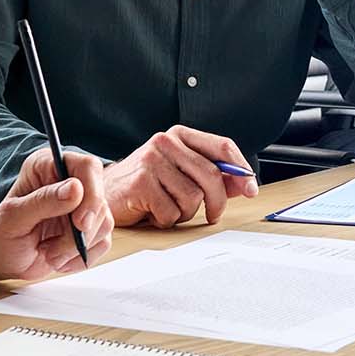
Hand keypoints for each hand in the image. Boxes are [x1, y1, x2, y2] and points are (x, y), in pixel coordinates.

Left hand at [0, 148, 113, 279]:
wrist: (2, 259)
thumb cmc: (1, 234)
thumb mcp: (13, 217)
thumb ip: (43, 201)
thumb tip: (76, 189)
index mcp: (48, 166)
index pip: (87, 167)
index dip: (91, 193)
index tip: (80, 223)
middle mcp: (70, 181)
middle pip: (99, 198)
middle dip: (81, 231)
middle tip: (55, 250)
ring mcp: (83, 205)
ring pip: (104, 222)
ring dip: (76, 247)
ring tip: (49, 253)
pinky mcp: (91, 227)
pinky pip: (103, 241)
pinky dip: (81, 256)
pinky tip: (59, 259)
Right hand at [104, 126, 257, 227]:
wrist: (103, 193)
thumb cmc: (144, 184)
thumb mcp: (179, 173)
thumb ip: (211, 175)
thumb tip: (243, 184)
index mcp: (179, 135)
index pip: (222, 146)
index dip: (240, 170)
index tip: (250, 189)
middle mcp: (166, 142)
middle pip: (212, 175)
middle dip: (218, 201)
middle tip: (213, 214)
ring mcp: (152, 161)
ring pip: (193, 197)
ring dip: (185, 213)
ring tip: (168, 208)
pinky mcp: (141, 182)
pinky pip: (172, 212)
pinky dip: (167, 220)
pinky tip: (153, 213)